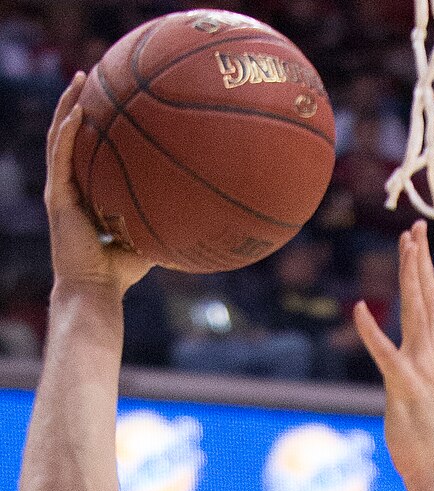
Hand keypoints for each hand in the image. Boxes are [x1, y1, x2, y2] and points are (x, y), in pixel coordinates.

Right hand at [45, 77, 153, 293]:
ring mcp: (60, 191)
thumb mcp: (148, 236)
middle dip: (78, 102)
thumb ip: (163, 217)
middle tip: (93, 75)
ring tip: (81, 78)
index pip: (86, 150)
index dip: (93, 123)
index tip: (109, 99)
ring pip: (59, 137)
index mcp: (84, 193)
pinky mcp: (56, 199)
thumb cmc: (121, 274)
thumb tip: (198, 207)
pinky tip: (78, 109)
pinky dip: (67, 131)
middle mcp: (69, 188)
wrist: (95, 292)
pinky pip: (60, 156)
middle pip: (69, 134)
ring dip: (68, 104)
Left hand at [354, 223, 433, 490]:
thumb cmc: (425, 433)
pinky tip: (359, 308)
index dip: (424, 267)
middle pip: (427, 297)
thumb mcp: (424, 388)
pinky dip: (371, 330)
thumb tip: (410, 353)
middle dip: (421, 260)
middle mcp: (433, 353)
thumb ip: (417, 364)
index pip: (431, 300)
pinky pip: (385, 352)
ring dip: (410, 277)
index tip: (418, 238)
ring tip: (405, 247)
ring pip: (416, 312)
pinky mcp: (404, 386)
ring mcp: (421, 368)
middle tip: (415, 228)